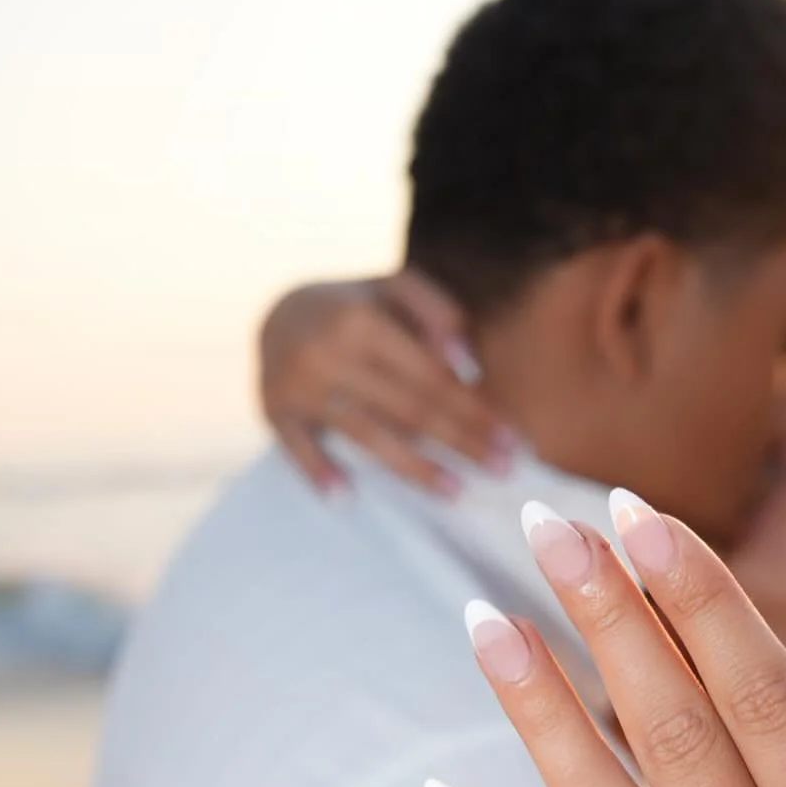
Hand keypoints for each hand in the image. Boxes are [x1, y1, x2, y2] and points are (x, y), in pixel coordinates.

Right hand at [257, 269, 513, 495]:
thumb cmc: (355, 307)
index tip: (512, 438)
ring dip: (414, 467)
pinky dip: (318, 471)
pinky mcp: (272, 410)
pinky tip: (346, 498)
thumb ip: (436, 311)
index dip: (474, 409)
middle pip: (408, 409)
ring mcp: (298, 385)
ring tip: (457, 493)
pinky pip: (297, 448)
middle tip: (503, 470)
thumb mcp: (394, 288)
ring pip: (367, 435)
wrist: (277, 312)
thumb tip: (466, 361)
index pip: (431, 376)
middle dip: (461, 441)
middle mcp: (329, 353)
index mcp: (362, 320)